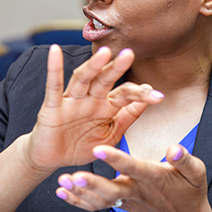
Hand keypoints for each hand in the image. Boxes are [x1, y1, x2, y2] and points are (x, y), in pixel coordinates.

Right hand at [23, 45, 164, 172]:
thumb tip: (145, 101)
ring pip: (83, 79)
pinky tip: (55, 51)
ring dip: (93, 66)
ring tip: (104, 53)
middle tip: (130, 54)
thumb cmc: (80, 147)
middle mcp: (90, 99)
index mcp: (106, 107)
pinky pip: (54, 86)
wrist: (52, 159)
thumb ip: (126, 119)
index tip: (158, 97)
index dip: (141, 95)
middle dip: (117, 68)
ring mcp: (71, 101)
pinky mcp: (52, 107)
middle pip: (105, 80)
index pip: (126, 95)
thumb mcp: (110, 136)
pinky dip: (54, 68)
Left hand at [55, 144, 211, 211]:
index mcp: (154, 178)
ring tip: (62, 183)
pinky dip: (78, 201)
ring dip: (80, 193)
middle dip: (92, 184)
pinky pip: (97, 206)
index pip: (134, 168)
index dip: (117, 159)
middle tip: (73, 176)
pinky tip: (61, 193)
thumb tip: (174, 148)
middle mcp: (137, 191)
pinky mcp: (120, 205)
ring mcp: (127, 201)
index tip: (99, 150)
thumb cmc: (190, 190)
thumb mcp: (196, 172)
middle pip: (112, 190)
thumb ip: (185, 159)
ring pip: (101, 200)